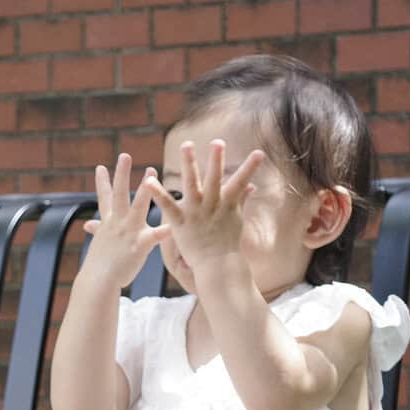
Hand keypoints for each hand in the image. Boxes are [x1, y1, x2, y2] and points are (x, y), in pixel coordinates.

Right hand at [79, 152, 169, 288]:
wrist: (99, 281)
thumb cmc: (101, 265)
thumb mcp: (99, 243)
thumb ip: (98, 229)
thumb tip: (88, 225)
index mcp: (109, 222)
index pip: (104, 198)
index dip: (102, 182)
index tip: (101, 166)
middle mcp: (117, 223)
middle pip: (119, 194)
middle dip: (122, 174)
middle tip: (125, 155)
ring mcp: (127, 232)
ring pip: (137, 206)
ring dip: (145, 188)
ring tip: (153, 172)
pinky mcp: (138, 245)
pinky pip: (154, 236)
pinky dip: (164, 230)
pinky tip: (174, 224)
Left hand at [147, 139, 263, 272]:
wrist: (217, 267)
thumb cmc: (228, 243)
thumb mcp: (236, 218)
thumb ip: (241, 198)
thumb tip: (251, 184)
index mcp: (226, 203)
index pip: (240, 182)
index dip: (250, 168)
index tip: (260, 152)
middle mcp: (211, 206)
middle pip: (214, 179)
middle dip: (216, 160)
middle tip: (217, 142)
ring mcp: (196, 213)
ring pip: (192, 185)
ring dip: (190, 165)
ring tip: (186, 145)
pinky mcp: (180, 223)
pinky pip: (167, 206)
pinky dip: (158, 194)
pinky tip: (148, 181)